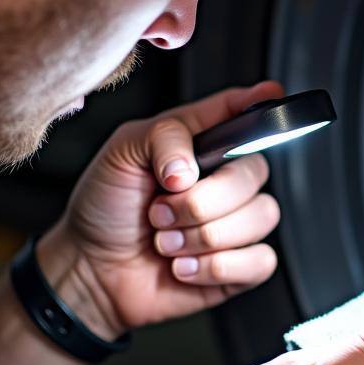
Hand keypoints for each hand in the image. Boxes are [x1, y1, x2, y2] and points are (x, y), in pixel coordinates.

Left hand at [44, 81, 285, 335]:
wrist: (92, 269)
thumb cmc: (106, 208)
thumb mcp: (121, 153)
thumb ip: (162, 138)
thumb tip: (190, 168)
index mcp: (201, 143)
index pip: (242, 112)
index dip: (261, 101)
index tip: (271, 95)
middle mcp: (223, 180)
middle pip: (253, 174)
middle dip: (200, 201)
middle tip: (161, 210)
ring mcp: (235, 223)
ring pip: (260, 217)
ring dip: (203, 237)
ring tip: (168, 241)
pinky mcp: (239, 265)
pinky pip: (260, 260)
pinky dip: (215, 267)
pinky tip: (186, 266)